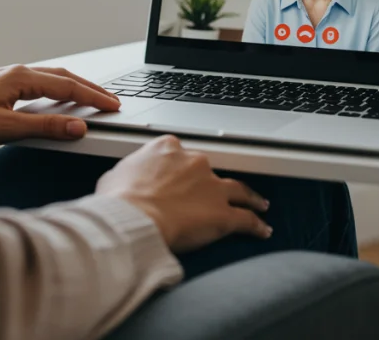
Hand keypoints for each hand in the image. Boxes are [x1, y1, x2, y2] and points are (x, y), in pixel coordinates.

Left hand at [0, 65, 120, 147]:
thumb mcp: (6, 128)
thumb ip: (44, 128)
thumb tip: (76, 127)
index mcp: (21, 78)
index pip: (68, 86)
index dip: (94, 97)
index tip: (114, 106)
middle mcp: (16, 73)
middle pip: (63, 77)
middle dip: (90, 89)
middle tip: (112, 102)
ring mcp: (7, 79)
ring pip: (50, 79)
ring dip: (74, 89)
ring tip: (91, 100)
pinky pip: (37, 85)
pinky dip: (56, 91)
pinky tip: (55, 101)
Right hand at [96, 135, 271, 252]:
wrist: (134, 218)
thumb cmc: (119, 199)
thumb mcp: (115, 176)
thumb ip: (128, 173)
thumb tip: (123, 181)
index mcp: (167, 148)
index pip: (179, 152)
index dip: (181, 165)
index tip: (182, 173)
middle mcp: (194, 162)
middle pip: (210, 169)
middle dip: (213, 181)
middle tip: (217, 192)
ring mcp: (211, 187)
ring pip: (239, 189)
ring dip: (250, 196)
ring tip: (259, 203)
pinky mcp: (223, 213)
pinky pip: (246, 219)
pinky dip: (256, 225)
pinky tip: (263, 229)